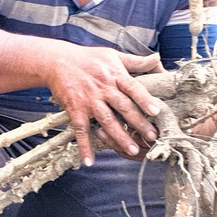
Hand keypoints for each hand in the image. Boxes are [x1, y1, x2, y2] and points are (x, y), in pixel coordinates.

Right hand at [45, 46, 162, 165]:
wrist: (58, 61)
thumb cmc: (89, 58)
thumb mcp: (113, 55)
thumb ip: (137, 61)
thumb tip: (158, 58)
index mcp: (115, 76)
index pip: (133, 88)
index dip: (144, 100)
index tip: (156, 112)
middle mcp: (103, 89)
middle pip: (123, 107)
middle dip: (138, 123)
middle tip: (152, 137)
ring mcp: (89, 101)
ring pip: (106, 121)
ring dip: (119, 137)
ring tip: (132, 150)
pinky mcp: (75, 110)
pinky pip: (80, 130)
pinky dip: (84, 146)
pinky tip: (89, 161)